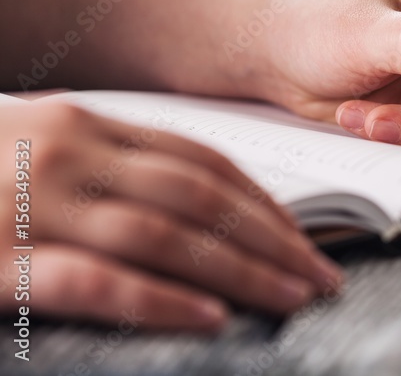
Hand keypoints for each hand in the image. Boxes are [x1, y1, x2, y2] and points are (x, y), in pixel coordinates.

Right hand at [0, 101, 342, 331]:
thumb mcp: (45, 146)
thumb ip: (114, 165)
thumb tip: (204, 206)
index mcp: (89, 124)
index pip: (205, 161)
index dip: (267, 201)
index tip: (313, 233)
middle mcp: (71, 155)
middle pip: (201, 198)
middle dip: (275, 239)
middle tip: (325, 275)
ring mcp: (31, 205)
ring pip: (165, 235)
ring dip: (242, 270)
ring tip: (295, 298)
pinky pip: (91, 281)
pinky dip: (157, 300)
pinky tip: (210, 318)